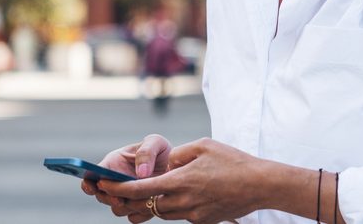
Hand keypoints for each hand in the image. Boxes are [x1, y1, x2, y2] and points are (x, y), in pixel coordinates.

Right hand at [81, 134, 171, 222]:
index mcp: (113, 164)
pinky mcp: (138, 208)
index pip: (92, 175)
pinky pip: (134, 217)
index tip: (92, 186)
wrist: (176, 167)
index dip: (88, 182)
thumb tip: (141, 173)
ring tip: (142, 199)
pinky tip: (151, 204)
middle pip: (101, 196)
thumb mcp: (155, 143)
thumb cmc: (161, 151)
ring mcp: (126, 197)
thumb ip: (146, 152)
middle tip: (120, 198)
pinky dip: (140, 213)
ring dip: (125, 207)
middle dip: (109, 198)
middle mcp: (116, 182)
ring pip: (117, 209)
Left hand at [99, 138, 264, 223]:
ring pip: (161, 213)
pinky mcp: (201, 220)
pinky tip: (174, 197)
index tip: (103, 185)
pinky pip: (178, 215)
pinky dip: (171, 207)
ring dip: (148, 204)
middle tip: (113, 194)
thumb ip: (178, 154)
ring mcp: (192, 214)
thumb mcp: (202, 146)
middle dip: (126, 201)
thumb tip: (164, 162)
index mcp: (180, 180)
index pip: (139, 189)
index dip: (117, 189)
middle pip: (144, 206)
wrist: (260, 185)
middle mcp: (183, 201)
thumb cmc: (233, 160)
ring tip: (139, 195)